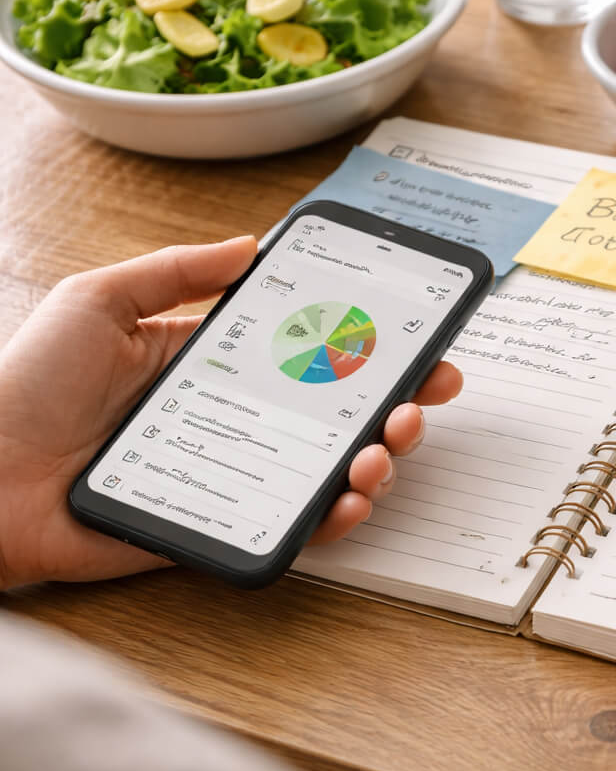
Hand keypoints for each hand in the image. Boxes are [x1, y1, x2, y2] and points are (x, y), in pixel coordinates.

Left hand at [0, 238, 463, 589]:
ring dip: (380, 458)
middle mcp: (238, 417)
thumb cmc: (23, 387)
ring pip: (333, 469)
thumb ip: (176, 271)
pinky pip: (295, 525)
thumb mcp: (98, 300)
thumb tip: (251, 245)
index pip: (311, 349)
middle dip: (399, 403)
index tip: (418, 336)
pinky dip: (337, 516)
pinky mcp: (223, 523)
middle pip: (341, 411)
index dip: (372, 345)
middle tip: (421, 397)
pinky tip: (352, 496)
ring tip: (384, 447)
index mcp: (214, 362)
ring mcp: (237, 472)